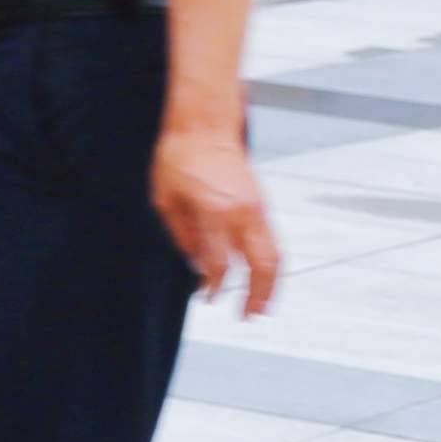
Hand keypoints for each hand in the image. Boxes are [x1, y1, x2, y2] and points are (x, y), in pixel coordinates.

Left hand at [155, 111, 281, 315]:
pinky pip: (272, 241)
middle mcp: (242, 213)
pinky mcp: (263, 204)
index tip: (206, 297)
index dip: (212, 286)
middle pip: (261, 266)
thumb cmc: (178, 158)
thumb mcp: (165, 198)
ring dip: (271, 283)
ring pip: (275, 255)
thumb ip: (182, 235)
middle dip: (257, 295)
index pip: (218, 263)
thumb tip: (197, 265)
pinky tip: (260, 275)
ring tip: (262, 303)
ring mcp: (258, 208)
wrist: (204, 127)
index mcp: (214, 213)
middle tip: (248, 314)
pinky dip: (269, 263)